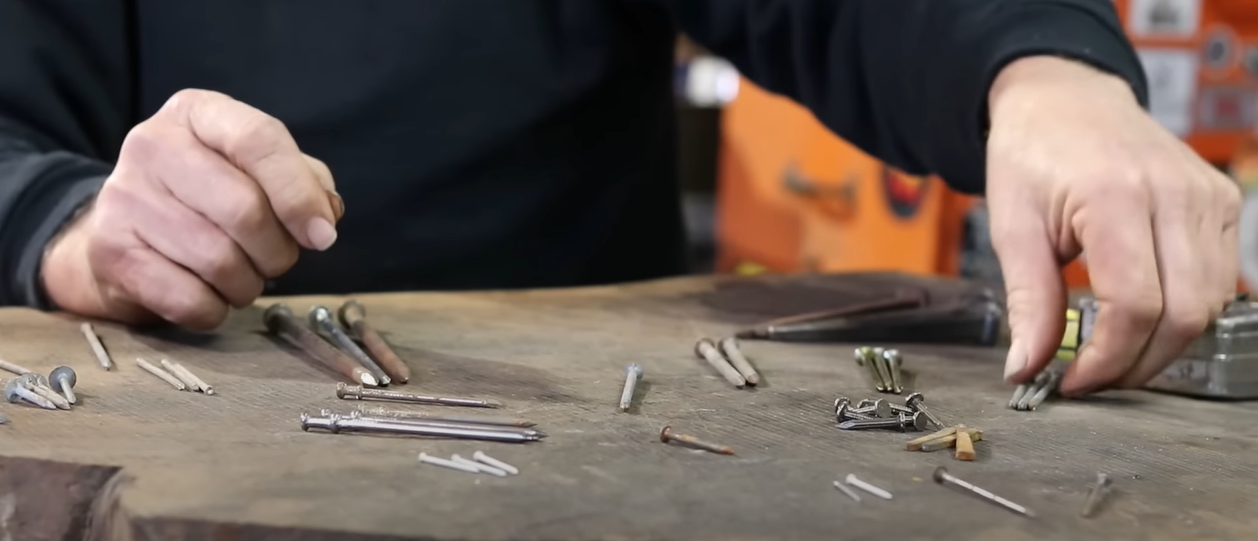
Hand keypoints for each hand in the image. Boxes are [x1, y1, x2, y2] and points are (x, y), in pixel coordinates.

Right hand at [41, 89, 342, 329]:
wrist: (122, 233)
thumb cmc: (208, 197)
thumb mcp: (257, 171)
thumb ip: (304, 182)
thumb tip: (324, 215)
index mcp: (196, 112)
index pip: (259, 139)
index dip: (299, 194)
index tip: (323, 235)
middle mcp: (152, 144)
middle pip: (244, 209)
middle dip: (278, 251)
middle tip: (276, 261)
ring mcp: (124, 198)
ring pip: (219, 261)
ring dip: (248, 283)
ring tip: (240, 276)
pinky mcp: (111, 252)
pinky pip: (189, 300)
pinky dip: (215, 310)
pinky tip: (210, 296)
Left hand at [986, 56, 1240, 394]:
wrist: (1063, 100)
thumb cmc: (1033, 154)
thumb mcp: (1011, 227)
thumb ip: (1028, 301)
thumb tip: (1025, 368)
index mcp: (1115, 196)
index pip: (1135, 305)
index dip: (1107, 359)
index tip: (1072, 382)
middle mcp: (1174, 193)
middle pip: (1184, 315)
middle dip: (1138, 363)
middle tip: (1092, 378)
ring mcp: (1207, 196)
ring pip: (1211, 305)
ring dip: (1164, 344)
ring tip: (1112, 350)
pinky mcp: (1222, 202)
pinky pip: (1221, 280)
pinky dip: (1186, 312)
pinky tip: (1143, 315)